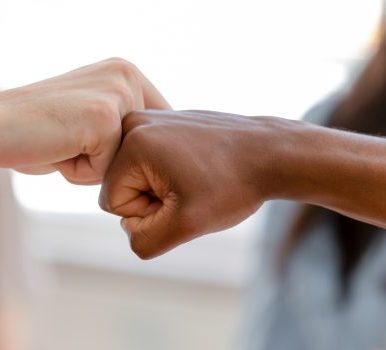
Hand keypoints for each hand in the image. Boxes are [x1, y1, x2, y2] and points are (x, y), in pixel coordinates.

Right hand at [0, 58, 169, 183]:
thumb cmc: (36, 132)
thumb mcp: (90, 119)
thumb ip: (123, 126)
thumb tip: (159, 156)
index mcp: (126, 72)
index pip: (157, 129)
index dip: (131, 154)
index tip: (89, 147)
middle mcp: (127, 74)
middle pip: (143, 149)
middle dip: (107, 161)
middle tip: (67, 140)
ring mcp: (117, 93)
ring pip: (126, 162)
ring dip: (93, 168)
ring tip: (62, 144)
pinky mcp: (105, 118)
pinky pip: (106, 171)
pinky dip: (78, 173)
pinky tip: (55, 149)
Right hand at [99, 110, 287, 258]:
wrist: (273, 153)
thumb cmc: (233, 186)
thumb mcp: (186, 225)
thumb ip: (145, 241)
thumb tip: (130, 230)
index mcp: (132, 142)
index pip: (112, 202)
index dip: (146, 214)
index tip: (182, 201)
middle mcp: (135, 122)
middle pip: (121, 186)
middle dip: (152, 200)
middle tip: (190, 191)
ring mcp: (152, 119)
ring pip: (137, 175)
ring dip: (162, 188)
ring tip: (195, 180)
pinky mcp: (166, 122)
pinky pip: (151, 161)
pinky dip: (170, 173)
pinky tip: (199, 169)